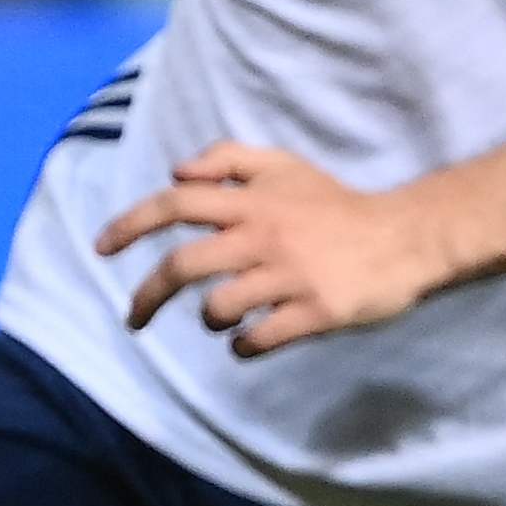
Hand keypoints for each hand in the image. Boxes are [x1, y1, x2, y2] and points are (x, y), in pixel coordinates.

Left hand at [105, 143, 457, 356]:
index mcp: (252, 201)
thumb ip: (229, 160)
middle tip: (134, 318)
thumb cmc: (337, 206)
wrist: (404, 238)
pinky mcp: (314, 311)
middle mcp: (263, 236)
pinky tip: (248, 341)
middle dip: (147, 296)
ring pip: (218, 307)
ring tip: (222, 320)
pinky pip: (258, 338)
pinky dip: (242, 345)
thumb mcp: (285, 166)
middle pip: (184, 265)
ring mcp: (289, 277)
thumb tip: (175, 173)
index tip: (101, 248)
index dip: (130, 224)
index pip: (176, 204)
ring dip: (209, 320)